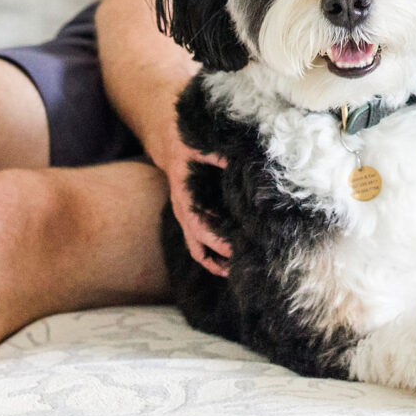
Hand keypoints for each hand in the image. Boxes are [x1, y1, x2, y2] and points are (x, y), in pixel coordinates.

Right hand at [156, 135, 232, 274]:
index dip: (216, 240)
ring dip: (215, 262)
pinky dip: (215, 254)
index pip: (198, 226)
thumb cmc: (187, 143)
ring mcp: (187, 218)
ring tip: (238, 273)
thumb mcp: (199, 146)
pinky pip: (201, 243)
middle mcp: (183, 212)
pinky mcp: (195, 218)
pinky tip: (234, 259)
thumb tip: (241, 164)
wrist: (170, 143)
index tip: (236, 250)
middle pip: (198, 245)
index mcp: (183, 197)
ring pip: (197, 249)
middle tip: (245, 265)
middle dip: (219, 258)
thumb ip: (218, 156)